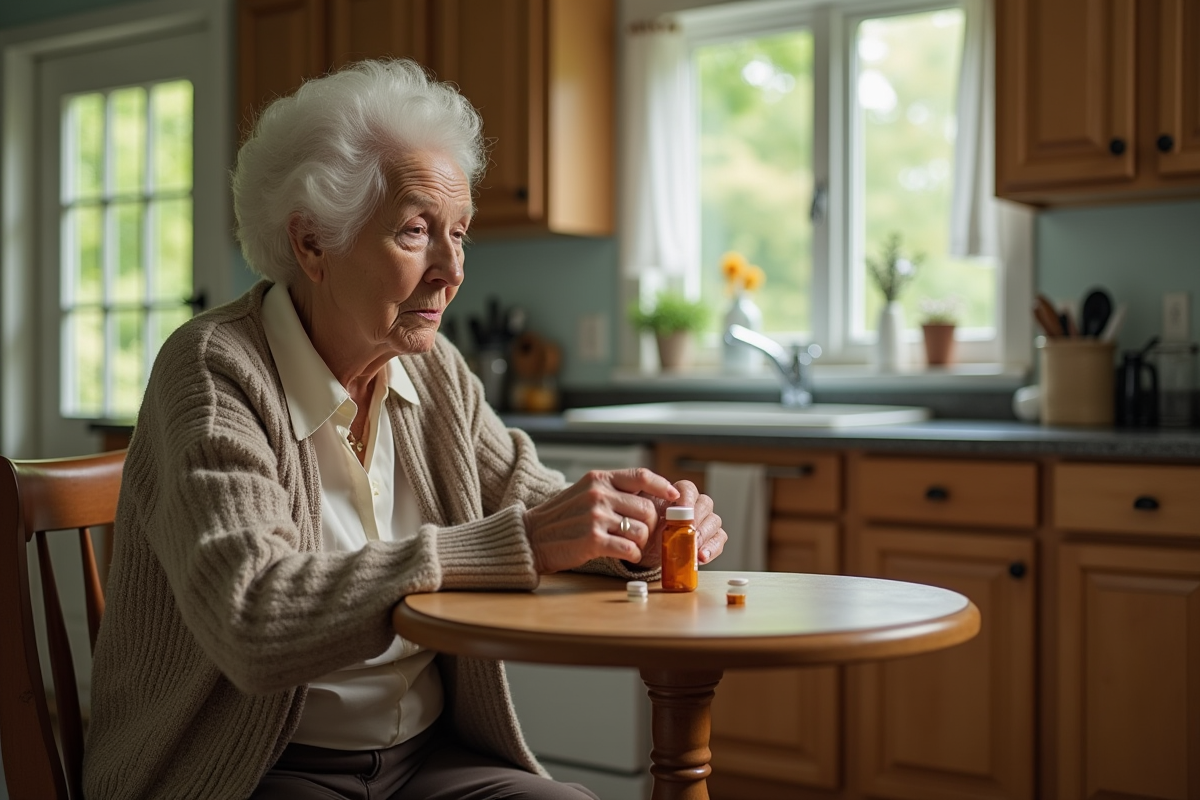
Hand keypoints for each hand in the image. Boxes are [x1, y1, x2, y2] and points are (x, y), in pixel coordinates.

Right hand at [523, 469, 679, 573]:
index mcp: (598, 479)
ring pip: (641, 531)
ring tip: (629, 545)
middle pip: (648, 509)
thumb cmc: (561, 518)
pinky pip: (630, 549)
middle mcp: (599, 495)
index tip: (674, 496)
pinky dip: (632, 555)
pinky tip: (624, 555)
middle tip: (642, 535)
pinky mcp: (593, 540)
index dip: (662, 486)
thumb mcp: (584, 492)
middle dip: (650, 525)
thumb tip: (649, 496)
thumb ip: (612, 491)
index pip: (640, 476)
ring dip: (640, 543)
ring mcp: (596, 517)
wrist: (531, 536)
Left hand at [640, 480, 726, 568]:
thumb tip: (665, 520)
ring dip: (704, 536)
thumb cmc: (648, 527)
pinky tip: (701, 557)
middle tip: (689, 531)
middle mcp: (696, 505)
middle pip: (705, 504)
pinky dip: (711, 549)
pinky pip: (719, 540)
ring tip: (694, 547)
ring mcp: (707, 521)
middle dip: (697, 519)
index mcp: (679, 494)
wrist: (650, 547)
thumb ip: (653, 513)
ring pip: (714, 521)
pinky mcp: (713, 538)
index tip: (682, 511)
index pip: (687, 489)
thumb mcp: (645, 517)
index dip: (687, 499)